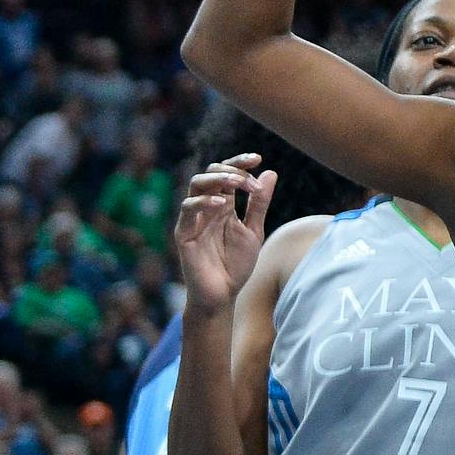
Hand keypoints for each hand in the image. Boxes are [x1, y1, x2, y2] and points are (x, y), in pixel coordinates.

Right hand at [175, 154, 275, 312]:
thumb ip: (259, 204)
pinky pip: (188, 209)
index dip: (240, 162)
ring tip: (237, 184)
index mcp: (224, 205)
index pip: (227, 173)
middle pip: (211, 172)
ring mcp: (194, 219)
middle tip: (249, 181)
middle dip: (231, 170)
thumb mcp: (253, 231)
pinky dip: (204, 201)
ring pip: (196, 184)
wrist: (222, 295)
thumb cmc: (236, 265)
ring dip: (218, 179)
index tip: (258, 158)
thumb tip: (270, 172)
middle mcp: (207, 207)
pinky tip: (223, 204)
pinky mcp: (184, 233)